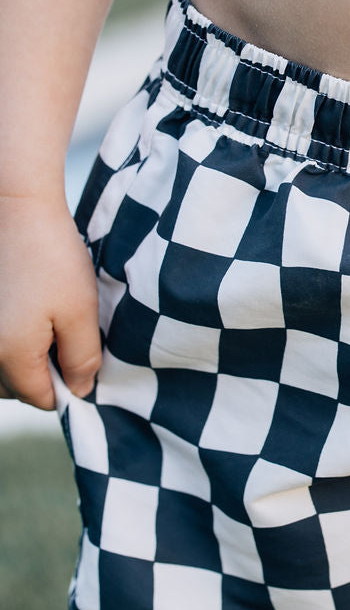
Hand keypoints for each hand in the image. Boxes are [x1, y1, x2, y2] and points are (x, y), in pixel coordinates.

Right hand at [0, 194, 101, 409]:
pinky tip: (27, 318)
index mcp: (9, 355)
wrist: (18, 211)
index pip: (40, 398)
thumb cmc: (53, 257)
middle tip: (65, 341)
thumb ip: (81, 358)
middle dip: (42, 376)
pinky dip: (7, 345)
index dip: (68, 387)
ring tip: (46, 328)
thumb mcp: (81, 311)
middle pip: (15, 389)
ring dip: (21, 362)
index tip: (82, 362)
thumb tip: (80, 391)